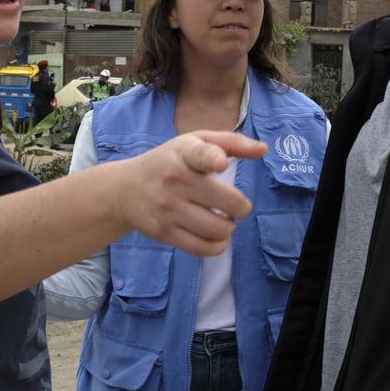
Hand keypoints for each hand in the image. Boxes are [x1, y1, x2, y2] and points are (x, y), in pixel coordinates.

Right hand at [121, 130, 265, 256]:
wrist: (126, 189)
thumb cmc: (170, 162)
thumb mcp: (195, 142)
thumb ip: (231, 143)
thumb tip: (263, 150)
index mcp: (183, 153)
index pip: (199, 155)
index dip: (212, 158)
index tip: (221, 164)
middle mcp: (174, 180)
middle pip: (226, 202)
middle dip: (241, 207)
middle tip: (235, 206)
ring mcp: (167, 208)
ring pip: (217, 228)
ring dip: (229, 227)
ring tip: (225, 220)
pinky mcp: (163, 232)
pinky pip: (202, 248)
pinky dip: (218, 245)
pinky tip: (215, 235)